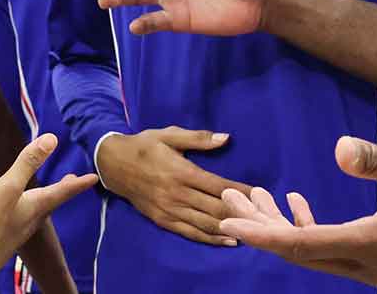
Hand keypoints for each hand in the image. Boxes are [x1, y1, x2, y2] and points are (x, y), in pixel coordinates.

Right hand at [0, 134, 97, 269]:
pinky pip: (24, 215)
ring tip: (48, 190)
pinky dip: (29, 205)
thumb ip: (28, 163)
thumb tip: (52, 139)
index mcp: (37, 205)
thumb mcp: (9, 186)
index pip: (64, 191)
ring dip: (47, 196)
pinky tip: (18, 206)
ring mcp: (19, 228)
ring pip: (39, 208)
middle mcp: (32, 217)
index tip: (95, 177)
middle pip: (53, 200)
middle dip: (64, 188)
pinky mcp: (5, 234)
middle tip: (74, 179)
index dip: (79, 182)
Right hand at [95, 126, 250, 245]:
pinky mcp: (162, 220)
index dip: (240, 192)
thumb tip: (225, 138)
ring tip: (252, 231)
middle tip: (263, 218)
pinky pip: (190, 232)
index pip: (219, 186)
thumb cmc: (145, 145)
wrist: (113, 164)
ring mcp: (169, 210)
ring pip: (205, 224)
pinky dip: (210, 238)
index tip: (259, 194)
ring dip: (230, 229)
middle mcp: (177, 194)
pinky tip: (227, 241)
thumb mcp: (169, 135)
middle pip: (215, 208)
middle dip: (241, 214)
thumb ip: (198, 138)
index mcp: (182, 172)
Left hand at [219, 137, 376, 285]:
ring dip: (278, 227)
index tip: (229, 224)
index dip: (262, 234)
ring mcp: (374, 266)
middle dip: (260, 227)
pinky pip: (328, 249)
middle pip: (300, 251)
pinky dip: (305, 228)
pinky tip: (293, 202)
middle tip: (227, 198)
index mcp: (373, 245)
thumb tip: (341, 149)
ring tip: (250, 197)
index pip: (304, 244)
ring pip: (311, 251)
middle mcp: (370, 265)